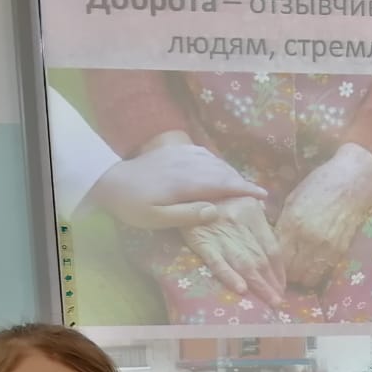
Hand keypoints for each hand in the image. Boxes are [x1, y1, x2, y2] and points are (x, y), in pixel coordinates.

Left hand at [86, 144, 266, 228]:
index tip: (263, 196)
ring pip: (214, 161)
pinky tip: (218, 167)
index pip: (223, 185)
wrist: (108, 181)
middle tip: (258, 193)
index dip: (245, 190)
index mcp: (186, 183)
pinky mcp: (173, 152)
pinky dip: (215, 161)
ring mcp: (180, 156)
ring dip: (231, 171)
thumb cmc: (132, 206)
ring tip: (242, 184)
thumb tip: (215, 211)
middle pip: (222, 172)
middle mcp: (187, 165)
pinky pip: (202, 153)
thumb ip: (186, 215)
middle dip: (242, 182)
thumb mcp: (156, 218)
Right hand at [184, 197, 285, 308]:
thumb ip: (256, 217)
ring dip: (259, 285)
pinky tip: (242, 290)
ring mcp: (220, 233)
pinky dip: (230, 276)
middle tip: (279, 301)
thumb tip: (272, 240)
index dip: (279, 270)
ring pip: (244, 263)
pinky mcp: (201, 241)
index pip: (271, 247)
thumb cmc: (214, 196)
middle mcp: (239, 222)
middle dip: (272, 283)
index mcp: (252, 212)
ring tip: (270, 301)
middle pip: (260, 258)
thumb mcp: (239, 198)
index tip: (282, 285)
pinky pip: (218, 261)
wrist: (182, 189)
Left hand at [275, 142, 371, 287]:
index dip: (273, 263)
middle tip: (285, 267)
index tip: (273, 262)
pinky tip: (313, 262)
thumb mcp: (292, 200)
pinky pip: (323, 272)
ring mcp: (327, 247)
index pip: (277, 258)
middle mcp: (309, 240)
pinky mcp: (341, 251)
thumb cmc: (319, 184)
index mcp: (293, 224)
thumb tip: (272, 245)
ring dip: (302, 275)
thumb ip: (282, 225)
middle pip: (292, 273)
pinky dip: (316, 271)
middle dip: (287, 273)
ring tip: (300, 267)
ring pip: (308, 278)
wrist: (352, 180)